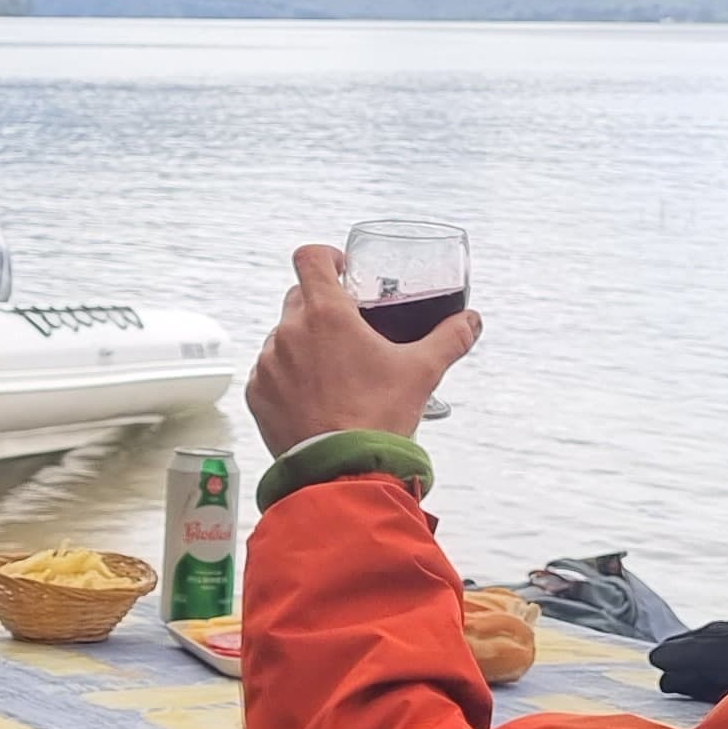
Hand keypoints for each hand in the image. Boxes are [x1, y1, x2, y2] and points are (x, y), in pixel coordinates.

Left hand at [243, 243, 477, 452]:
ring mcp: (268, 363)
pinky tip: (313, 397)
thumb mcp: (421, 372)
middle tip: (349, 330)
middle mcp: (289, 331)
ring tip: (334, 372)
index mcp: (326, 313)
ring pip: (283, 337)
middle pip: (299, 297)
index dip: (327, 257)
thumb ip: (449, 339)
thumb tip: (470, 320)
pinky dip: (288, 377)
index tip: (343, 272)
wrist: (341, 472)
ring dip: (304, 344)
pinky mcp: (257, 394)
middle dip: (322, 307)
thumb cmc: (378, 417)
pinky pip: (269, 372)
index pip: (310, 257)